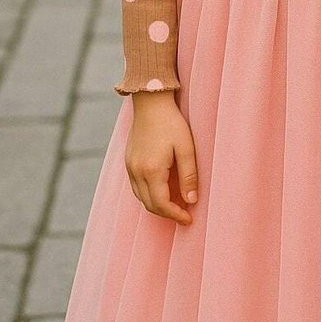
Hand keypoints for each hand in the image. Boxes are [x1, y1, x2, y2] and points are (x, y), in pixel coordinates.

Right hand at [125, 91, 198, 224]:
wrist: (150, 102)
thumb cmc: (171, 122)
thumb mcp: (186, 148)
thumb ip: (189, 176)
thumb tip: (191, 200)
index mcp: (151, 170)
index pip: (161, 204)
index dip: (175, 215)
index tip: (189, 219)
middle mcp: (136, 171)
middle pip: (149, 204)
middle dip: (167, 213)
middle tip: (184, 215)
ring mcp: (130, 166)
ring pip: (141, 197)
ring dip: (157, 205)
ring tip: (175, 205)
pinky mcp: (128, 161)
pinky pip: (136, 186)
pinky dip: (148, 194)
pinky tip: (162, 190)